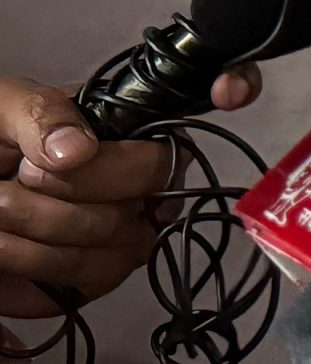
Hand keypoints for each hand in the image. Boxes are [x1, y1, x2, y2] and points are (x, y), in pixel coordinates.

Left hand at [0, 68, 258, 317]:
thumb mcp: (1, 109)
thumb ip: (41, 114)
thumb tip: (79, 149)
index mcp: (126, 124)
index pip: (198, 98)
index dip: (234, 82)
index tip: (232, 89)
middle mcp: (142, 177)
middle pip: (151, 181)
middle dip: (69, 187)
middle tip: (16, 177)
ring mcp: (125, 230)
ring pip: (114, 240)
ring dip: (33, 227)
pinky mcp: (92, 280)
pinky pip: (84, 281)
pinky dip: (27, 267)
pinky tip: (2, 247)